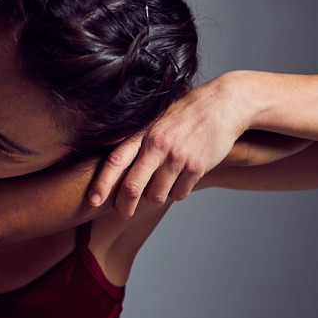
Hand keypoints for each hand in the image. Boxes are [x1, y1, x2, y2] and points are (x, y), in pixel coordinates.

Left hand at [89, 75, 248, 216]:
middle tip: (122, 213)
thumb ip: (136, 138)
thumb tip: (113, 165)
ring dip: (155, 196)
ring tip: (159, 185)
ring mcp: (178, 157)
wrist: (224, 104)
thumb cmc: (184, 112)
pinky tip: (179, 179)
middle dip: (124, 206)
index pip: (116, 161)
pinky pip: (179, 194)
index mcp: (143, 132)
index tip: (93, 201)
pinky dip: (176, 193)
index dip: (102, 184)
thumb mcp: (155, 118)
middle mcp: (158, 145)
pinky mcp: (197, 167)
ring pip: (157, 195)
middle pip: (133, 187)